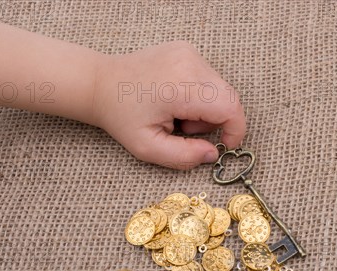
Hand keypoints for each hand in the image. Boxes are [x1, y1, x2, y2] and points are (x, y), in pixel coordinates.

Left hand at [91, 41, 245, 169]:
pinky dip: (200, 95)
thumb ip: (184, 156)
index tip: (224, 144)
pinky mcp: (187, 49)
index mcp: (181, 87)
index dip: (235, 130)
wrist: (101, 83)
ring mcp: (189, 52)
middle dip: (217, 121)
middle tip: (186, 129)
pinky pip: (209, 78)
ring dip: (208, 108)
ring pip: (221, 89)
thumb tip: (212, 154)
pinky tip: (175, 99)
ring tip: (177, 114)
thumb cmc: (121, 116)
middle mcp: (189, 63)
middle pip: (229, 98)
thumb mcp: (148, 147)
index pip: (230, 107)